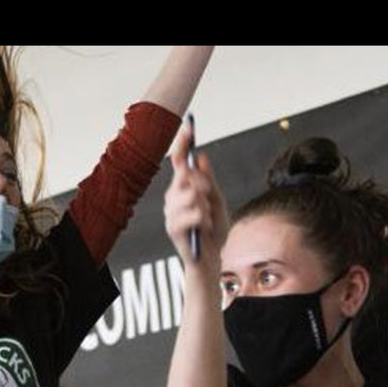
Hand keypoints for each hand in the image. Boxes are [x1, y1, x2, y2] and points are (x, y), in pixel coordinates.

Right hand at [163, 123, 227, 272]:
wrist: (212, 259)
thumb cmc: (214, 231)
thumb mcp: (217, 200)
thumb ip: (208, 180)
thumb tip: (200, 156)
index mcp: (182, 188)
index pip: (178, 161)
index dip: (182, 144)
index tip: (188, 127)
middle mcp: (172, 198)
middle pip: (185, 176)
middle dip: (203, 184)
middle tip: (209, 196)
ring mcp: (170, 213)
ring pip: (191, 195)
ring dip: (206, 206)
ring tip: (208, 218)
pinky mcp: (173, 228)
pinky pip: (193, 213)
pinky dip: (204, 220)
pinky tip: (205, 227)